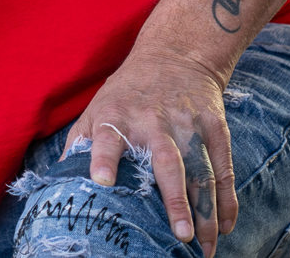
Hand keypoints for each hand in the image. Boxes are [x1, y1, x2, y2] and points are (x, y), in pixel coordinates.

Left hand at [65, 45, 236, 256]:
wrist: (177, 52)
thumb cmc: (127, 92)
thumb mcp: (97, 108)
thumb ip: (80, 145)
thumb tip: (60, 187)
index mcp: (117, 117)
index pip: (107, 138)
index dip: (102, 159)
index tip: (101, 182)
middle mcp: (154, 121)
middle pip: (166, 163)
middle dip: (175, 200)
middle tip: (181, 235)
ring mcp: (188, 124)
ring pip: (201, 171)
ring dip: (206, 211)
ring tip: (205, 246)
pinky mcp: (215, 126)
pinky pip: (224, 167)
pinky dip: (228, 199)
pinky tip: (226, 226)